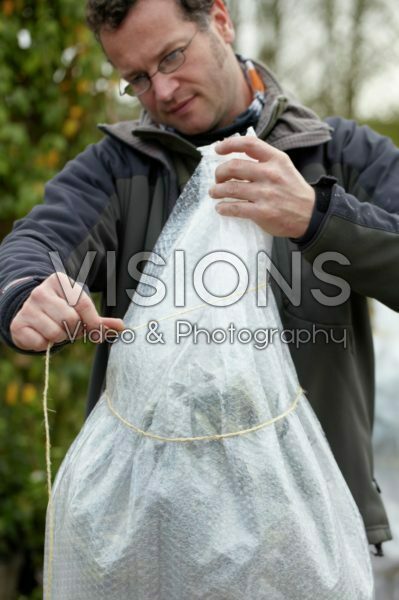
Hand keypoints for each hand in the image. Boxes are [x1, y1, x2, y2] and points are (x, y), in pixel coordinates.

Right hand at [10, 272, 124, 350]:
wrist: (30, 310)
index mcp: (60, 281)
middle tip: (68, 327)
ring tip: (55, 329)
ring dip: (59, 338)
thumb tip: (122, 327)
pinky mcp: (18, 324)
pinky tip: (41, 335)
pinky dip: (44, 344)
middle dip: (74, 330)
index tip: (93, 331)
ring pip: (55, 333)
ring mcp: (27, 308)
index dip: (93, 323)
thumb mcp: (80, 309)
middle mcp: (41, 292)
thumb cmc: (62, 309)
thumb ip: (100, 320)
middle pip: (70, 320)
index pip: (84, 305)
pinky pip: (40, 343)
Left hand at [209, 136, 315, 237]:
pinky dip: (224, 208)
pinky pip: (235, 208)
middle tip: (217, 178)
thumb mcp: (283, 166)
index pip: (248, 144)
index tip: (218, 149)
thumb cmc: (293, 189)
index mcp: (276, 159)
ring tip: (214, 192)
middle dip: (219, 172)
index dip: (229, 144)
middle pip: (233, 167)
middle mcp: (270, 174)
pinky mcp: (262, 212)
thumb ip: (263, 159)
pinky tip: (221, 208)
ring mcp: (265, 194)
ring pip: (230, 188)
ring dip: (217, 190)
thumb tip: (235, 155)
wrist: (310, 214)